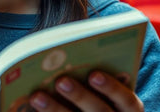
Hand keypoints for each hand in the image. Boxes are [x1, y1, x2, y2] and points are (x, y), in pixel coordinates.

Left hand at [29, 71, 143, 111]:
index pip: (129, 102)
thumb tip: (65, 53)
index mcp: (128, 111)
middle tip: (60, 81)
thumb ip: (94, 76)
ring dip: (55, 110)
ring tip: (36, 96)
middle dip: (79, 97)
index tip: (93, 74)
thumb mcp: (104, 91)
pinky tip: (30, 107)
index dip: (112, 88)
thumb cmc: (97, 97)